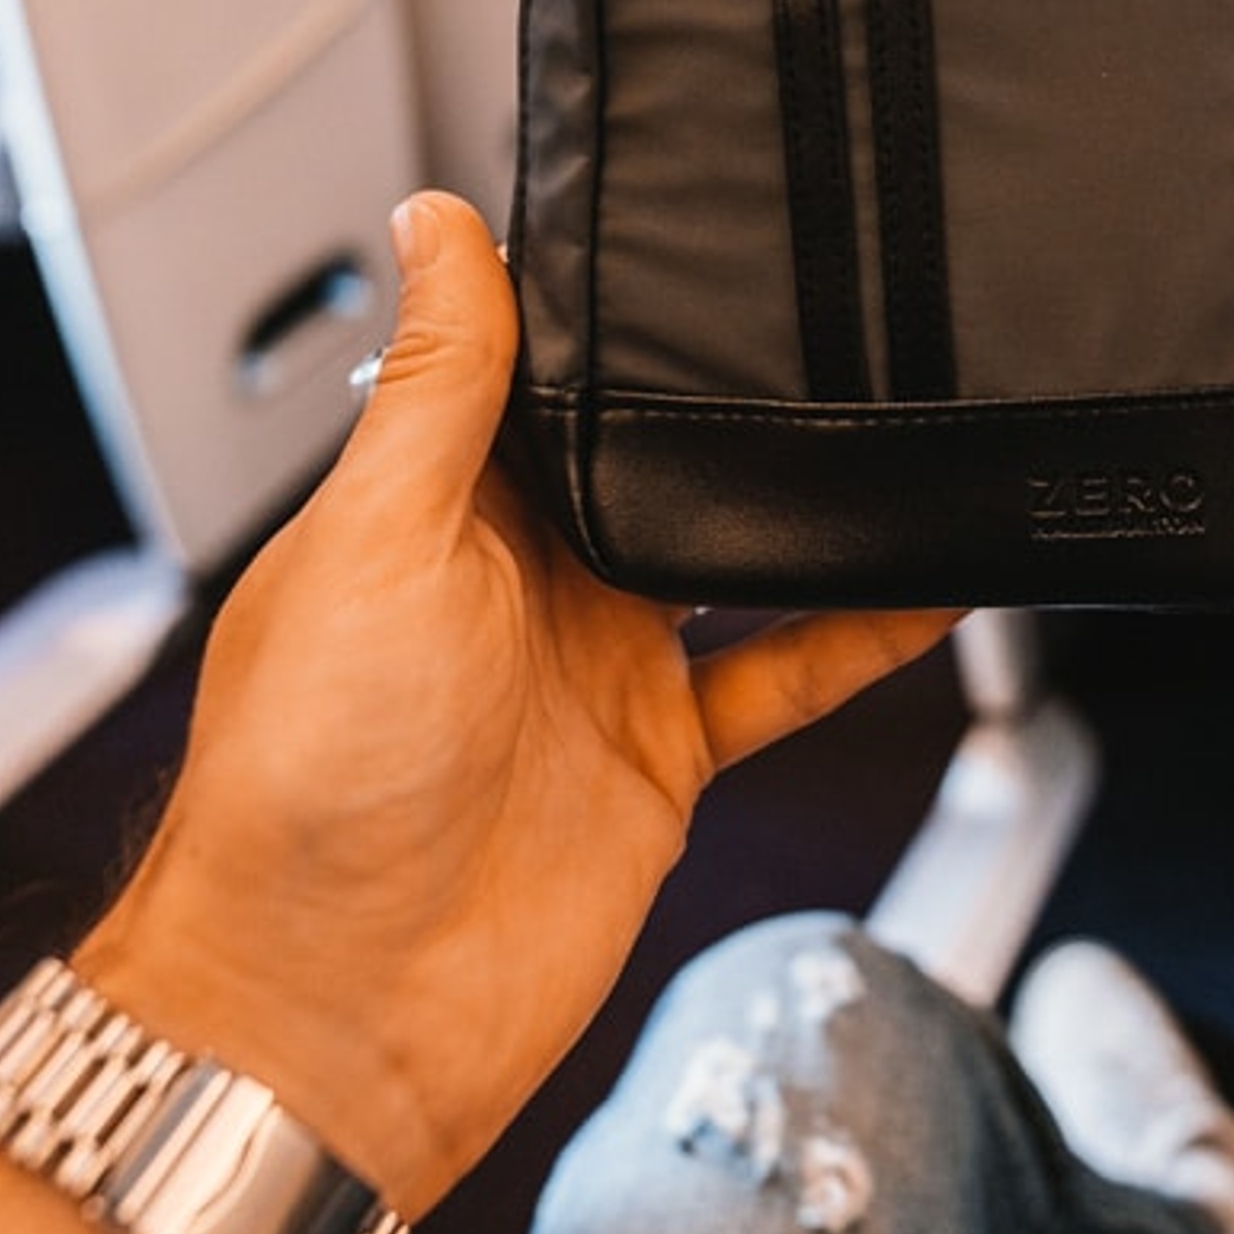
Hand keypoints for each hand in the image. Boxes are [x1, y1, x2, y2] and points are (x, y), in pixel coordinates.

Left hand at [74, 191, 959, 1212]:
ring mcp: (593, 668)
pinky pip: (780, 674)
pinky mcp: (657, 757)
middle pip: (641, 453)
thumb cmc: (305, 791)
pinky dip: (860, 629)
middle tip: (822, 301)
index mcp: (428, 507)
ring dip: (805, 500)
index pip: (524, 370)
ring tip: (896, 416)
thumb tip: (434, 223)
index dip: (595, 303)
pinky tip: (929, 580)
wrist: (337, 1016)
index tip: (677, 217)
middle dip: (718, 392)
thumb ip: (433, 387)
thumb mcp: (372, 542)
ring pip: (727, 552)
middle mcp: (516, 577)